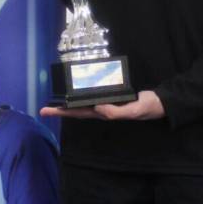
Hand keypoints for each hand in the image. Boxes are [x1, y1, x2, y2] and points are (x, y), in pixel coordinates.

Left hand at [40, 89, 164, 120]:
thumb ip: (117, 111)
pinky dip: (83, 92)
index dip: (64, 112)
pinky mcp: (112, 95)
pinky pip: (94, 95)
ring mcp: (106, 102)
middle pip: (77, 110)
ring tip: (56, 99)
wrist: (159, 103)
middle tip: (43, 109)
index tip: (49, 110)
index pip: (80, 113)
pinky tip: (78, 89)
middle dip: (60, 109)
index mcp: (105, 113)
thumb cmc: (147, 108)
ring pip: (83, 102)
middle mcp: (102, 109)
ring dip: (69, 101)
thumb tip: (97, 107)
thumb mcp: (134, 110)